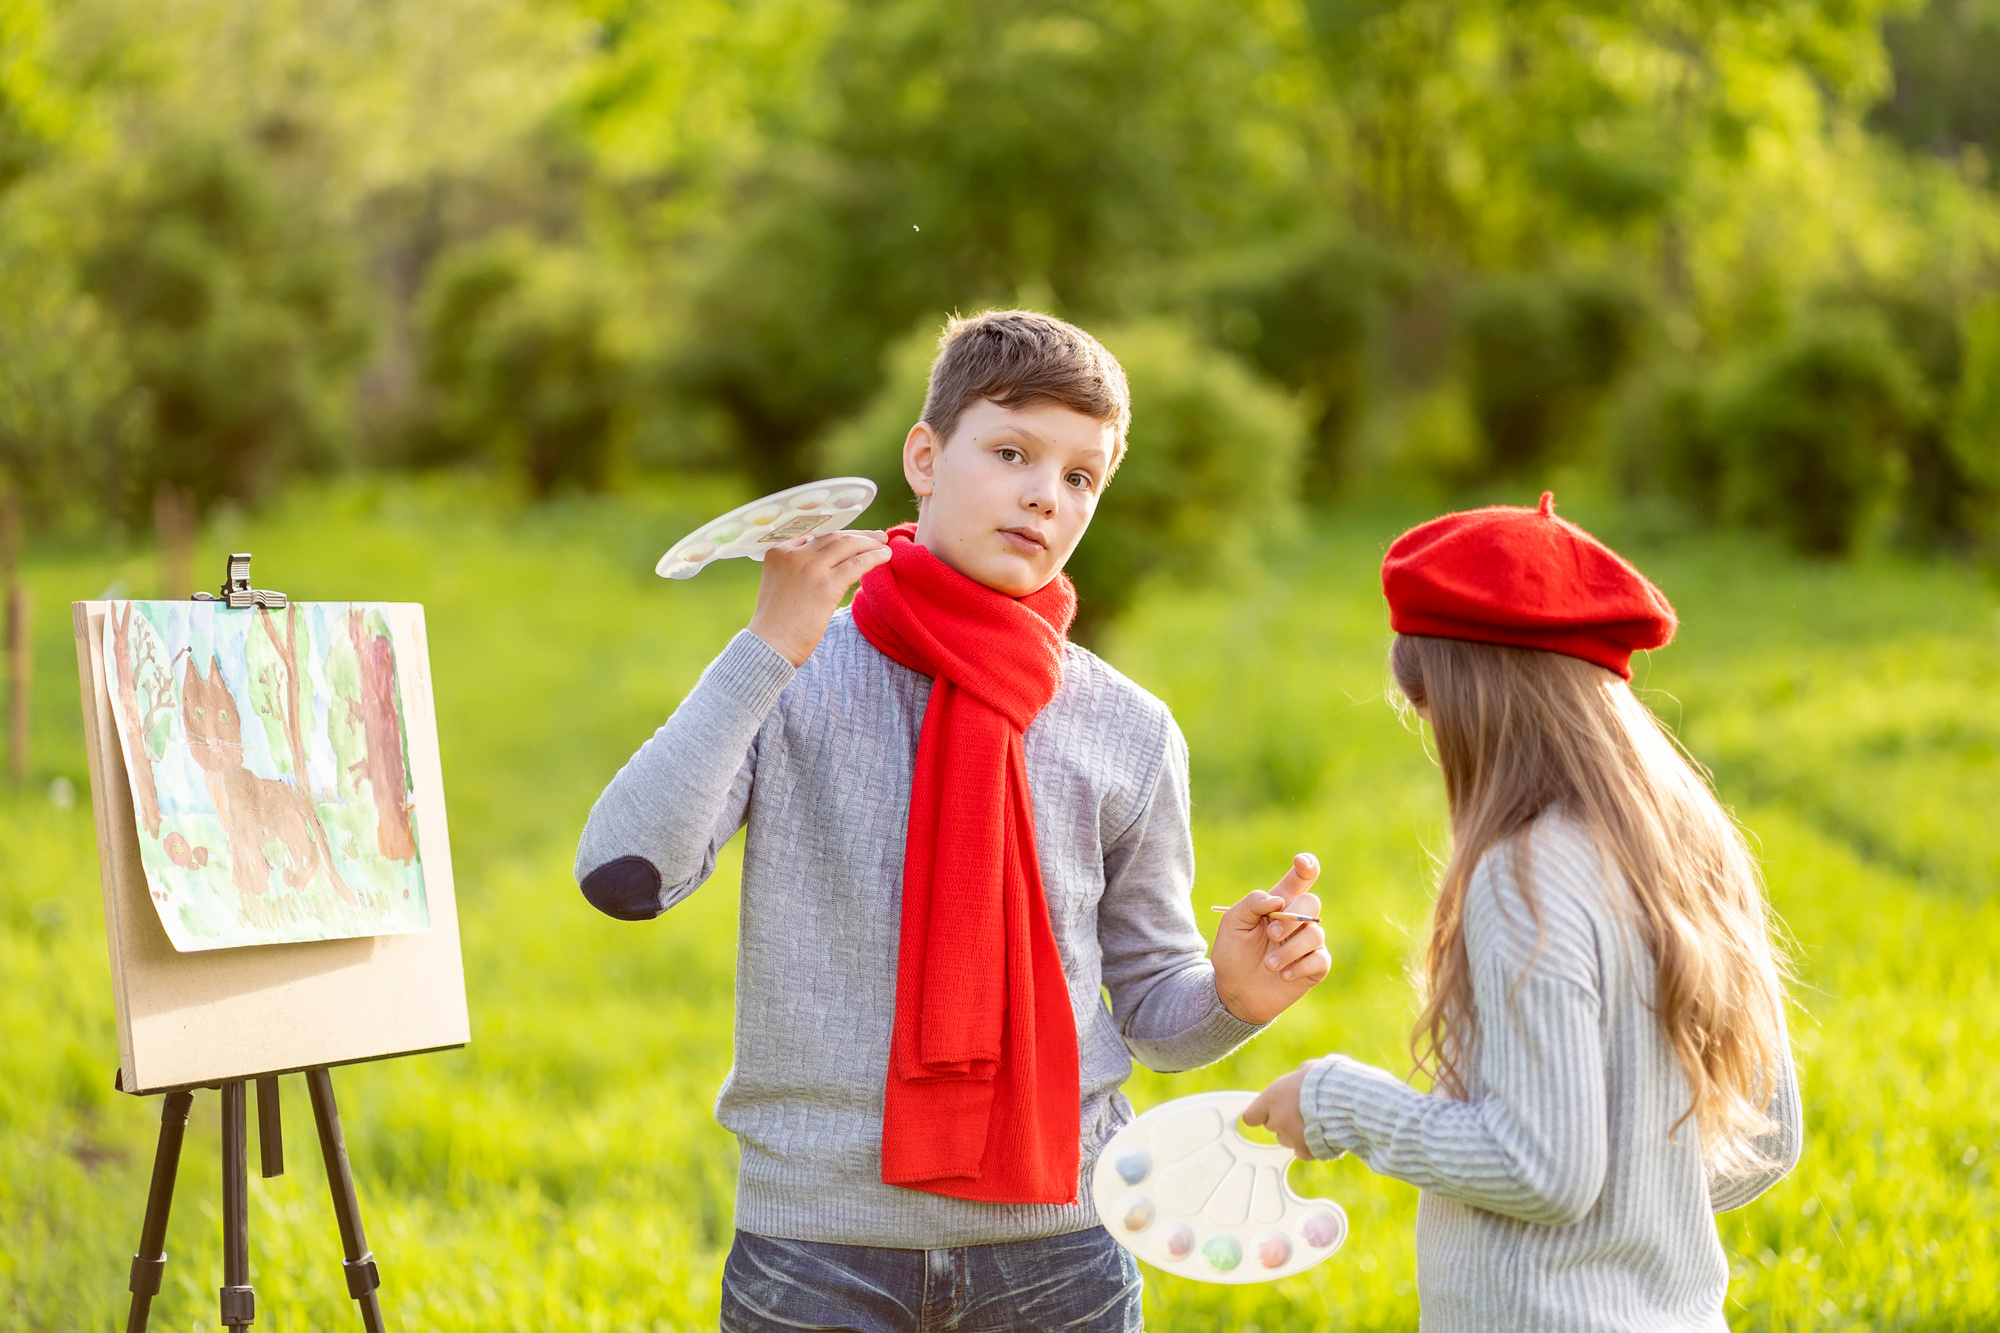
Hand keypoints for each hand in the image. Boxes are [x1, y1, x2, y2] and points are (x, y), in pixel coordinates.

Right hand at [746, 530, 890, 666]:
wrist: (769, 645)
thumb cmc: (775, 623)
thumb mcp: (779, 584)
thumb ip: (796, 569)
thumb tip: (829, 564)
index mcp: (779, 552)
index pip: (816, 536)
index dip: (839, 536)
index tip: (854, 539)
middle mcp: (794, 554)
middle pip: (833, 536)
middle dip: (858, 535)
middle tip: (877, 537)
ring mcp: (810, 568)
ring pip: (847, 545)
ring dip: (870, 544)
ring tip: (885, 546)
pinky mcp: (826, 585)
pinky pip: (857, 564)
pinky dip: (874, 557)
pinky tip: (884, 557)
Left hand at [1212, 852, 1329, 1024]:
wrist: (1234, 992)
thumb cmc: (1233, 954)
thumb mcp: (1232, 924)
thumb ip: (1252, 904)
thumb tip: (1279, 901)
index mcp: (1279, 904)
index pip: (1299, 879)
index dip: (1306, 867)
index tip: (1301, 863)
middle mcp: (1297, 921)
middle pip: (1312, 903)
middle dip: (1292, 919)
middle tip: (1271, 934)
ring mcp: (1308, 944)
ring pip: (1315, 933)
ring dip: (1290, 949)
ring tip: (1268, 964)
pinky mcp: (1315, 967)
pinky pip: (1320, 959)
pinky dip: (1299, 966)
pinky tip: (1283, 975)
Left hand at [1242, 1061, 1319, 1159]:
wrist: (1346, 1100)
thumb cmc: (1327, 1080)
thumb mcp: (1307, 1070)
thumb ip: (1296, 1079)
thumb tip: (1299, 1077)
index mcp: (1272, 1098)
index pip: (1251, 1116)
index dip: (1259, 1114)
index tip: (1267, 1113)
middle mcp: (1278, 1120)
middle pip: (1272, 1126)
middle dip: (1283, 1121)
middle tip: (1301, 1112)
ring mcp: (1291, 1137)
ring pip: (1287, 1140)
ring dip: (1296, 1134)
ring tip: (1316, 1122)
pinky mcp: (1307, 1150)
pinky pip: (1303, 1152)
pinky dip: (1310, 1147)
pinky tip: (1322, 1136)